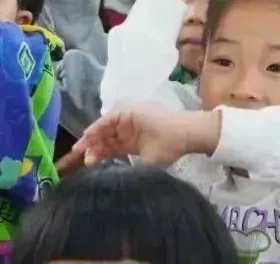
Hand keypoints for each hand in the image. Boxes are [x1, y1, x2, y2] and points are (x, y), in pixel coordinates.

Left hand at [74, 104, 220, 165]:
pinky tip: (88, 136)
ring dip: (92, 138)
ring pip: (105, 129)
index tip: (88, 164)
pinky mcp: (129, 112)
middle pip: (105, 139)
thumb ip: (131, 171)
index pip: (111, 148)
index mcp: (134, 144)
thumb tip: (117, 185)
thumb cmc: (168, 151)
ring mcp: (129, 121)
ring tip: (81, 149)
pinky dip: (97, 127)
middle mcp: (129, 131)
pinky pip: (108, 119)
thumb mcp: (145, 166)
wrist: (180, 136)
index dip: (99, 155)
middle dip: (93, 148)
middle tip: (84, 158)